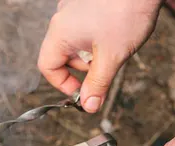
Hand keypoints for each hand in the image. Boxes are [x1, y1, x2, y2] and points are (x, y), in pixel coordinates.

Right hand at [37, 0, 162, 112]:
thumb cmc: (126, 12)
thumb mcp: (111, 56)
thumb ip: (97, 84)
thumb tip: (89, 106)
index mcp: (60, 33)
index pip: (48, 67)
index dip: (63, 84)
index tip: (82, 91)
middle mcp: (62, 18)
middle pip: (61, 54)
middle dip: (81, 67)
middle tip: (103, 69)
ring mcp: (73, 7)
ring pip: (75, 41)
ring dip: (90, 52)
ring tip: (113, 48)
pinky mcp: (86, 1)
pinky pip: (84, 26)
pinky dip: (96, 36)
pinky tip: (116, 32)